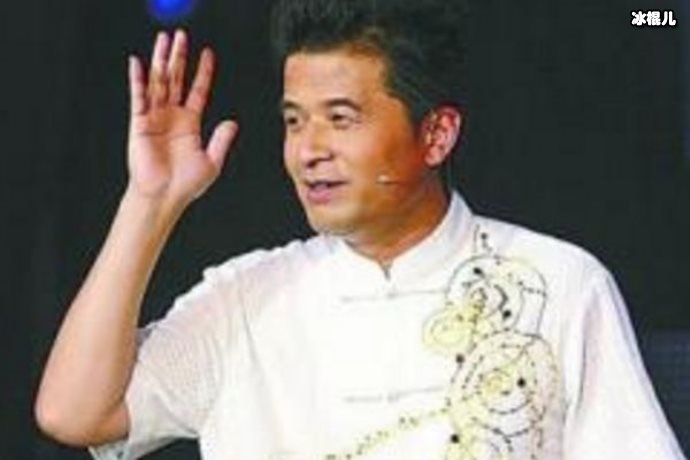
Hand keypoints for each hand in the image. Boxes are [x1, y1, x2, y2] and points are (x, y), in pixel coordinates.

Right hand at [127, 30, 237, 205]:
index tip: (208, 54)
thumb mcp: (212, 161)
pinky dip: (138, 80)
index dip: (203, 72)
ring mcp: (155, 118)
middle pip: (176, 79)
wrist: (164, 197)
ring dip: (161, 61)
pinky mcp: (140, 123)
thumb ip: (222, 140)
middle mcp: (172, 117)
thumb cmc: (186, 185)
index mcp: (190, 124)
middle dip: (179, 57)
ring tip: (165, 40)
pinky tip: (138, 63)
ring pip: (159, 82)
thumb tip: (233, 122)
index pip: (197, 90)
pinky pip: (138, 97)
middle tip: (182, 36)